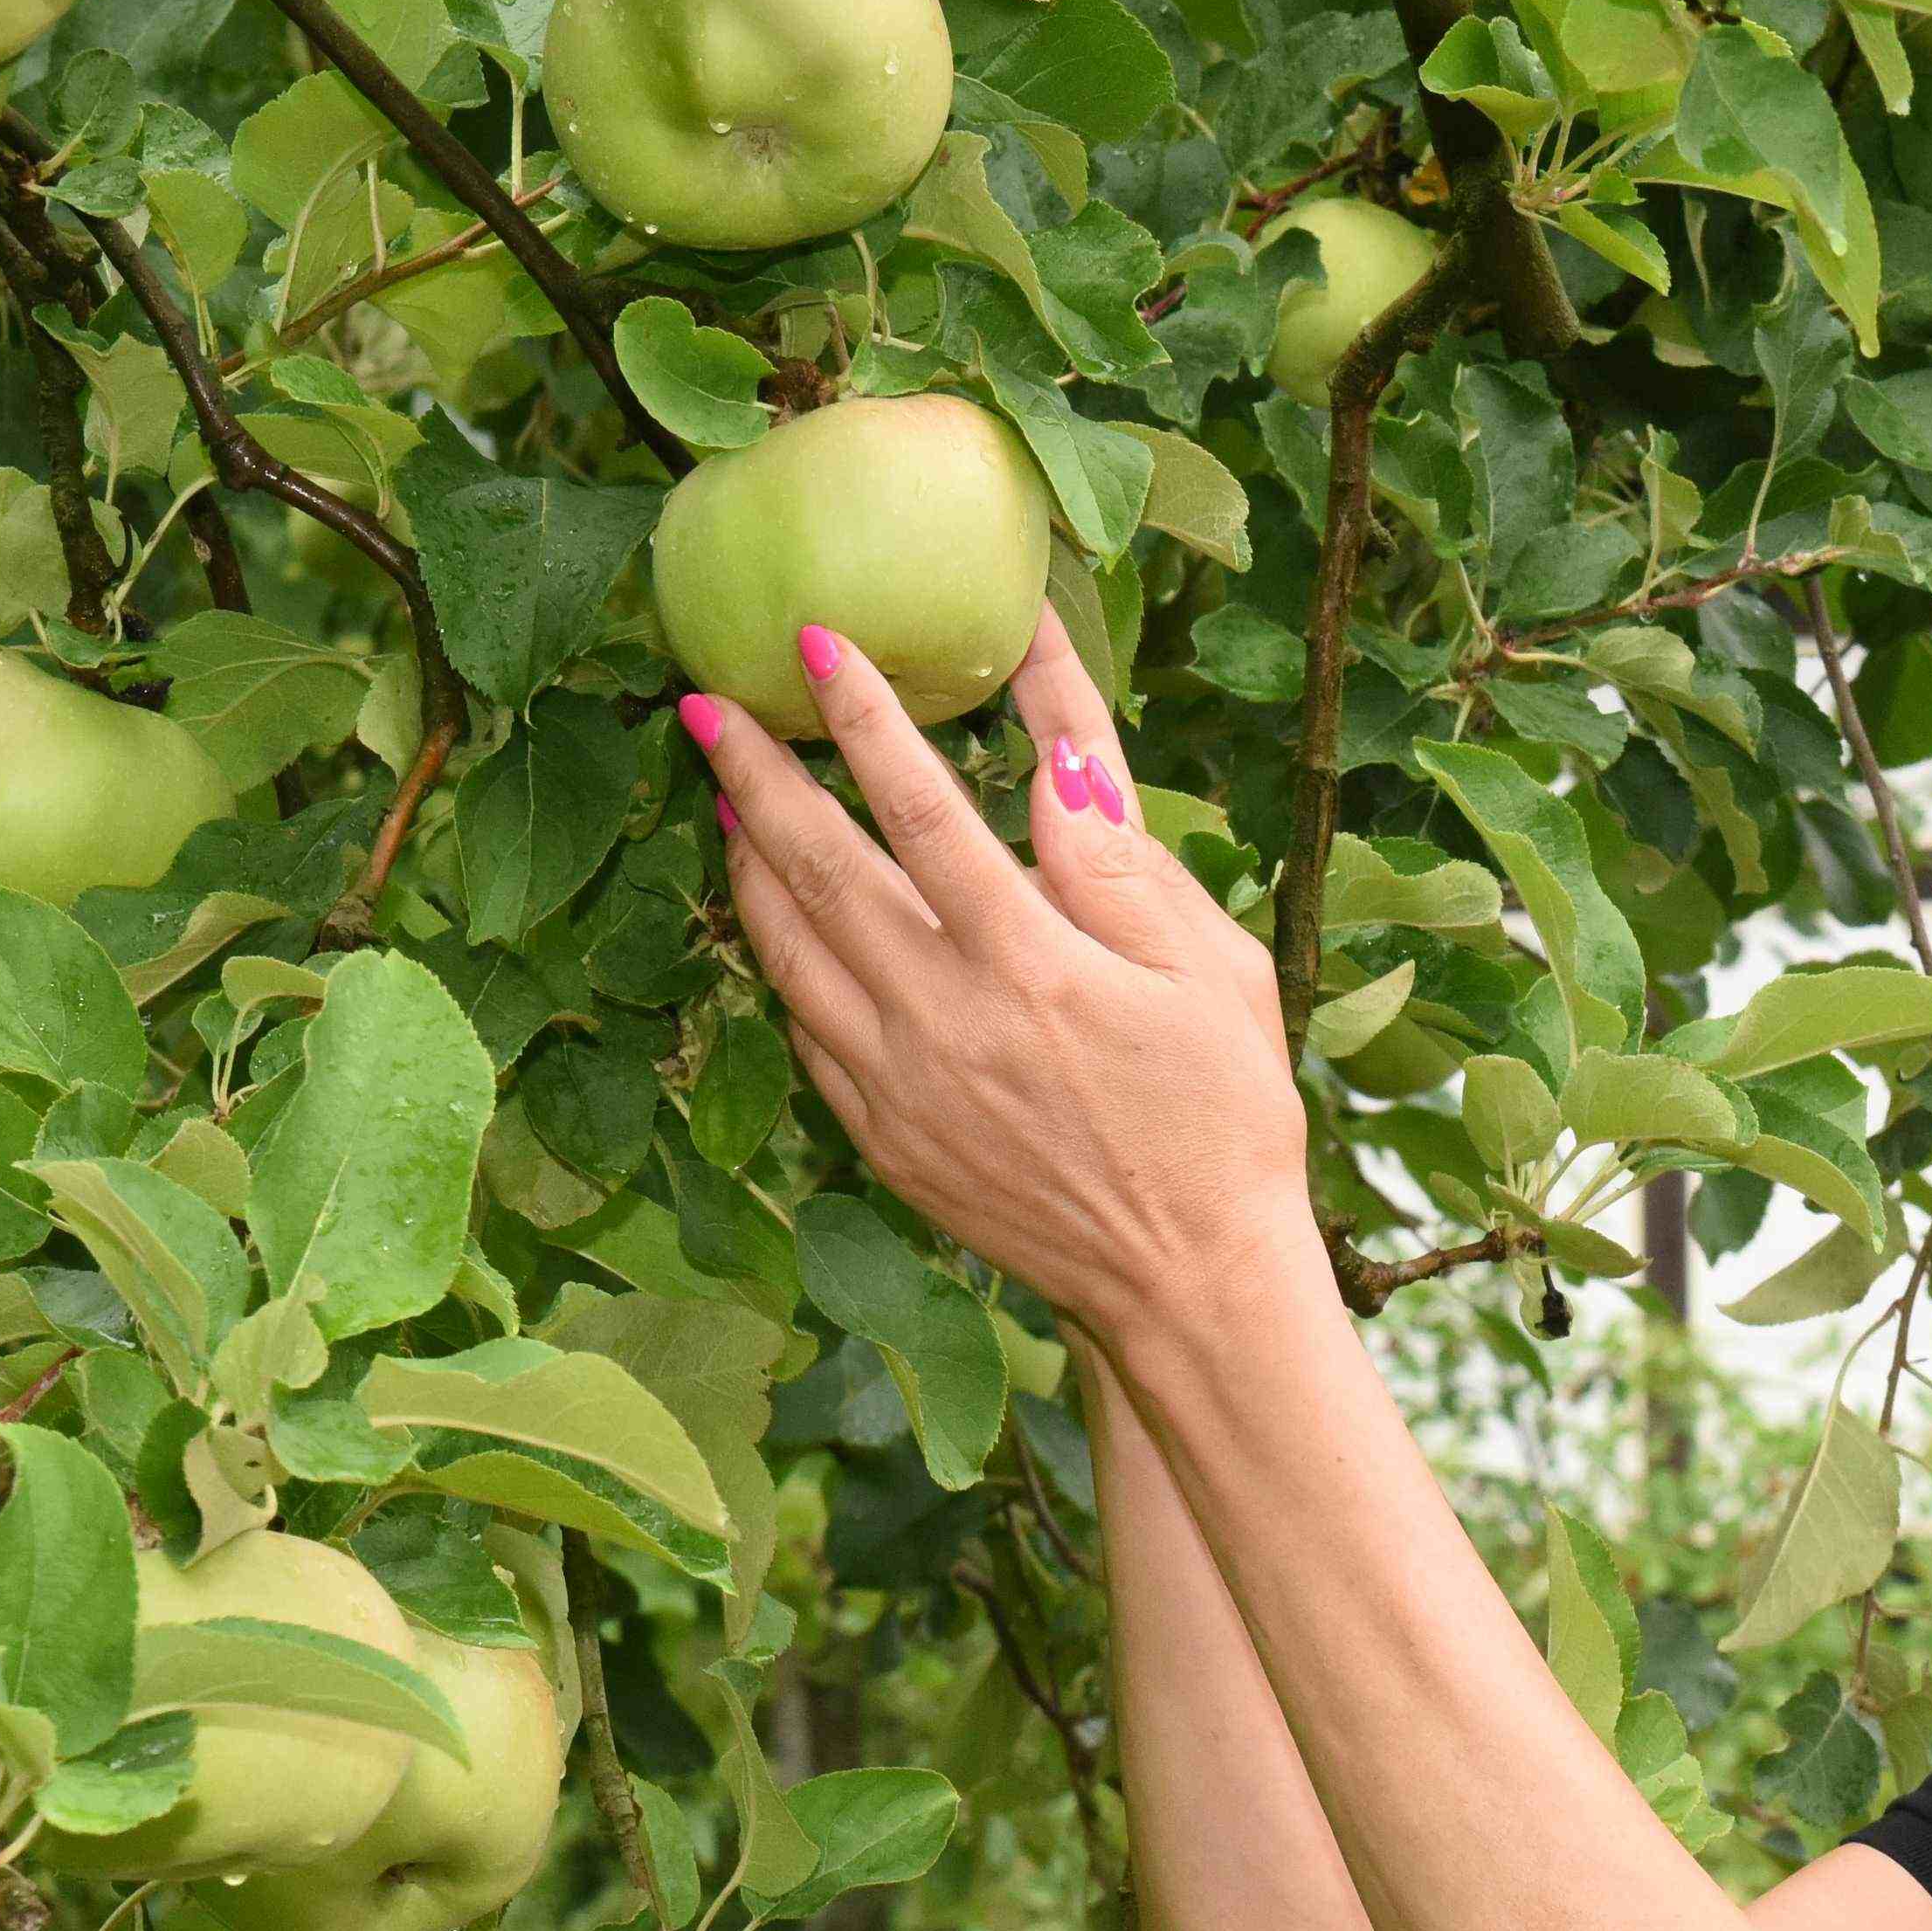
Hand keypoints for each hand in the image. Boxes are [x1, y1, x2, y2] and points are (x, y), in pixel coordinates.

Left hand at [696, 609, 1318, 1355]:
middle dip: (757, 775)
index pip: (923, 811)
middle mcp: (944, 1023)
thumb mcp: (1213, 973)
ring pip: (790, 952)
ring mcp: (901, 1089)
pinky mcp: (886, 1141)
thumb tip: (1057, 760)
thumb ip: (1122, 863)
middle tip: (707, 701)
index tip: (819, 645)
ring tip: (724, 793)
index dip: (866, 719)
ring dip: (748, 864)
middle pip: (821, 871)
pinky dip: (778, 961)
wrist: (1189, 1285)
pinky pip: (806, 1032)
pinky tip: (773, 919)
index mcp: (1030, 968)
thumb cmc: (1224, 1119)